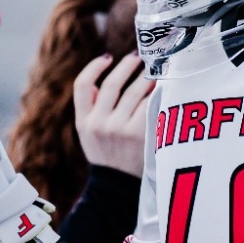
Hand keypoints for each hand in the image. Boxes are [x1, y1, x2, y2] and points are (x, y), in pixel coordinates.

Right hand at [73, 54, 153, 176]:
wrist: (117, 186)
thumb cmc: (107, 155)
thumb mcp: (88, 135)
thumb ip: (90, 108)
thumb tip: (98, 81)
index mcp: (82, 122)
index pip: (82, 86)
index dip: (94, 67)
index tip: (107, 56)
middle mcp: (98, 124)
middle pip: (112, 84)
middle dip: (126, 66)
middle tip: (138, 57)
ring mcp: (118, 129)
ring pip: (133, 93)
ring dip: (145, 77)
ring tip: (154, 70)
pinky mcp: (137, 134)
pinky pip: (148, 106)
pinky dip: (155, 94)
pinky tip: (161, 88)